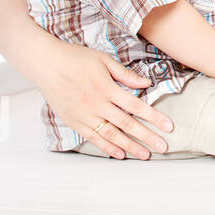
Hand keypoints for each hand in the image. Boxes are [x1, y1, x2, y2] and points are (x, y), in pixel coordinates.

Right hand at [40, 42, 173, 159]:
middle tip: (163, 147)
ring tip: (145, 155)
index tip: (169, 126)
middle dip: (147, 136)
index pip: (136, 106)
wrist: (45, 64)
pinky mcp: (73, 121)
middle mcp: (97, 104)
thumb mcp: (104, 60)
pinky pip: (93, 138)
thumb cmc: (75, 58)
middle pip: (127, 124)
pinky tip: (119, 155)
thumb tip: (147, 82)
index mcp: (107, 88)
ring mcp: (84, 115)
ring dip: (129, 146)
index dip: (154, 117)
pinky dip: (106, 147)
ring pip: (111, 135)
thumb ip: (125, 74)